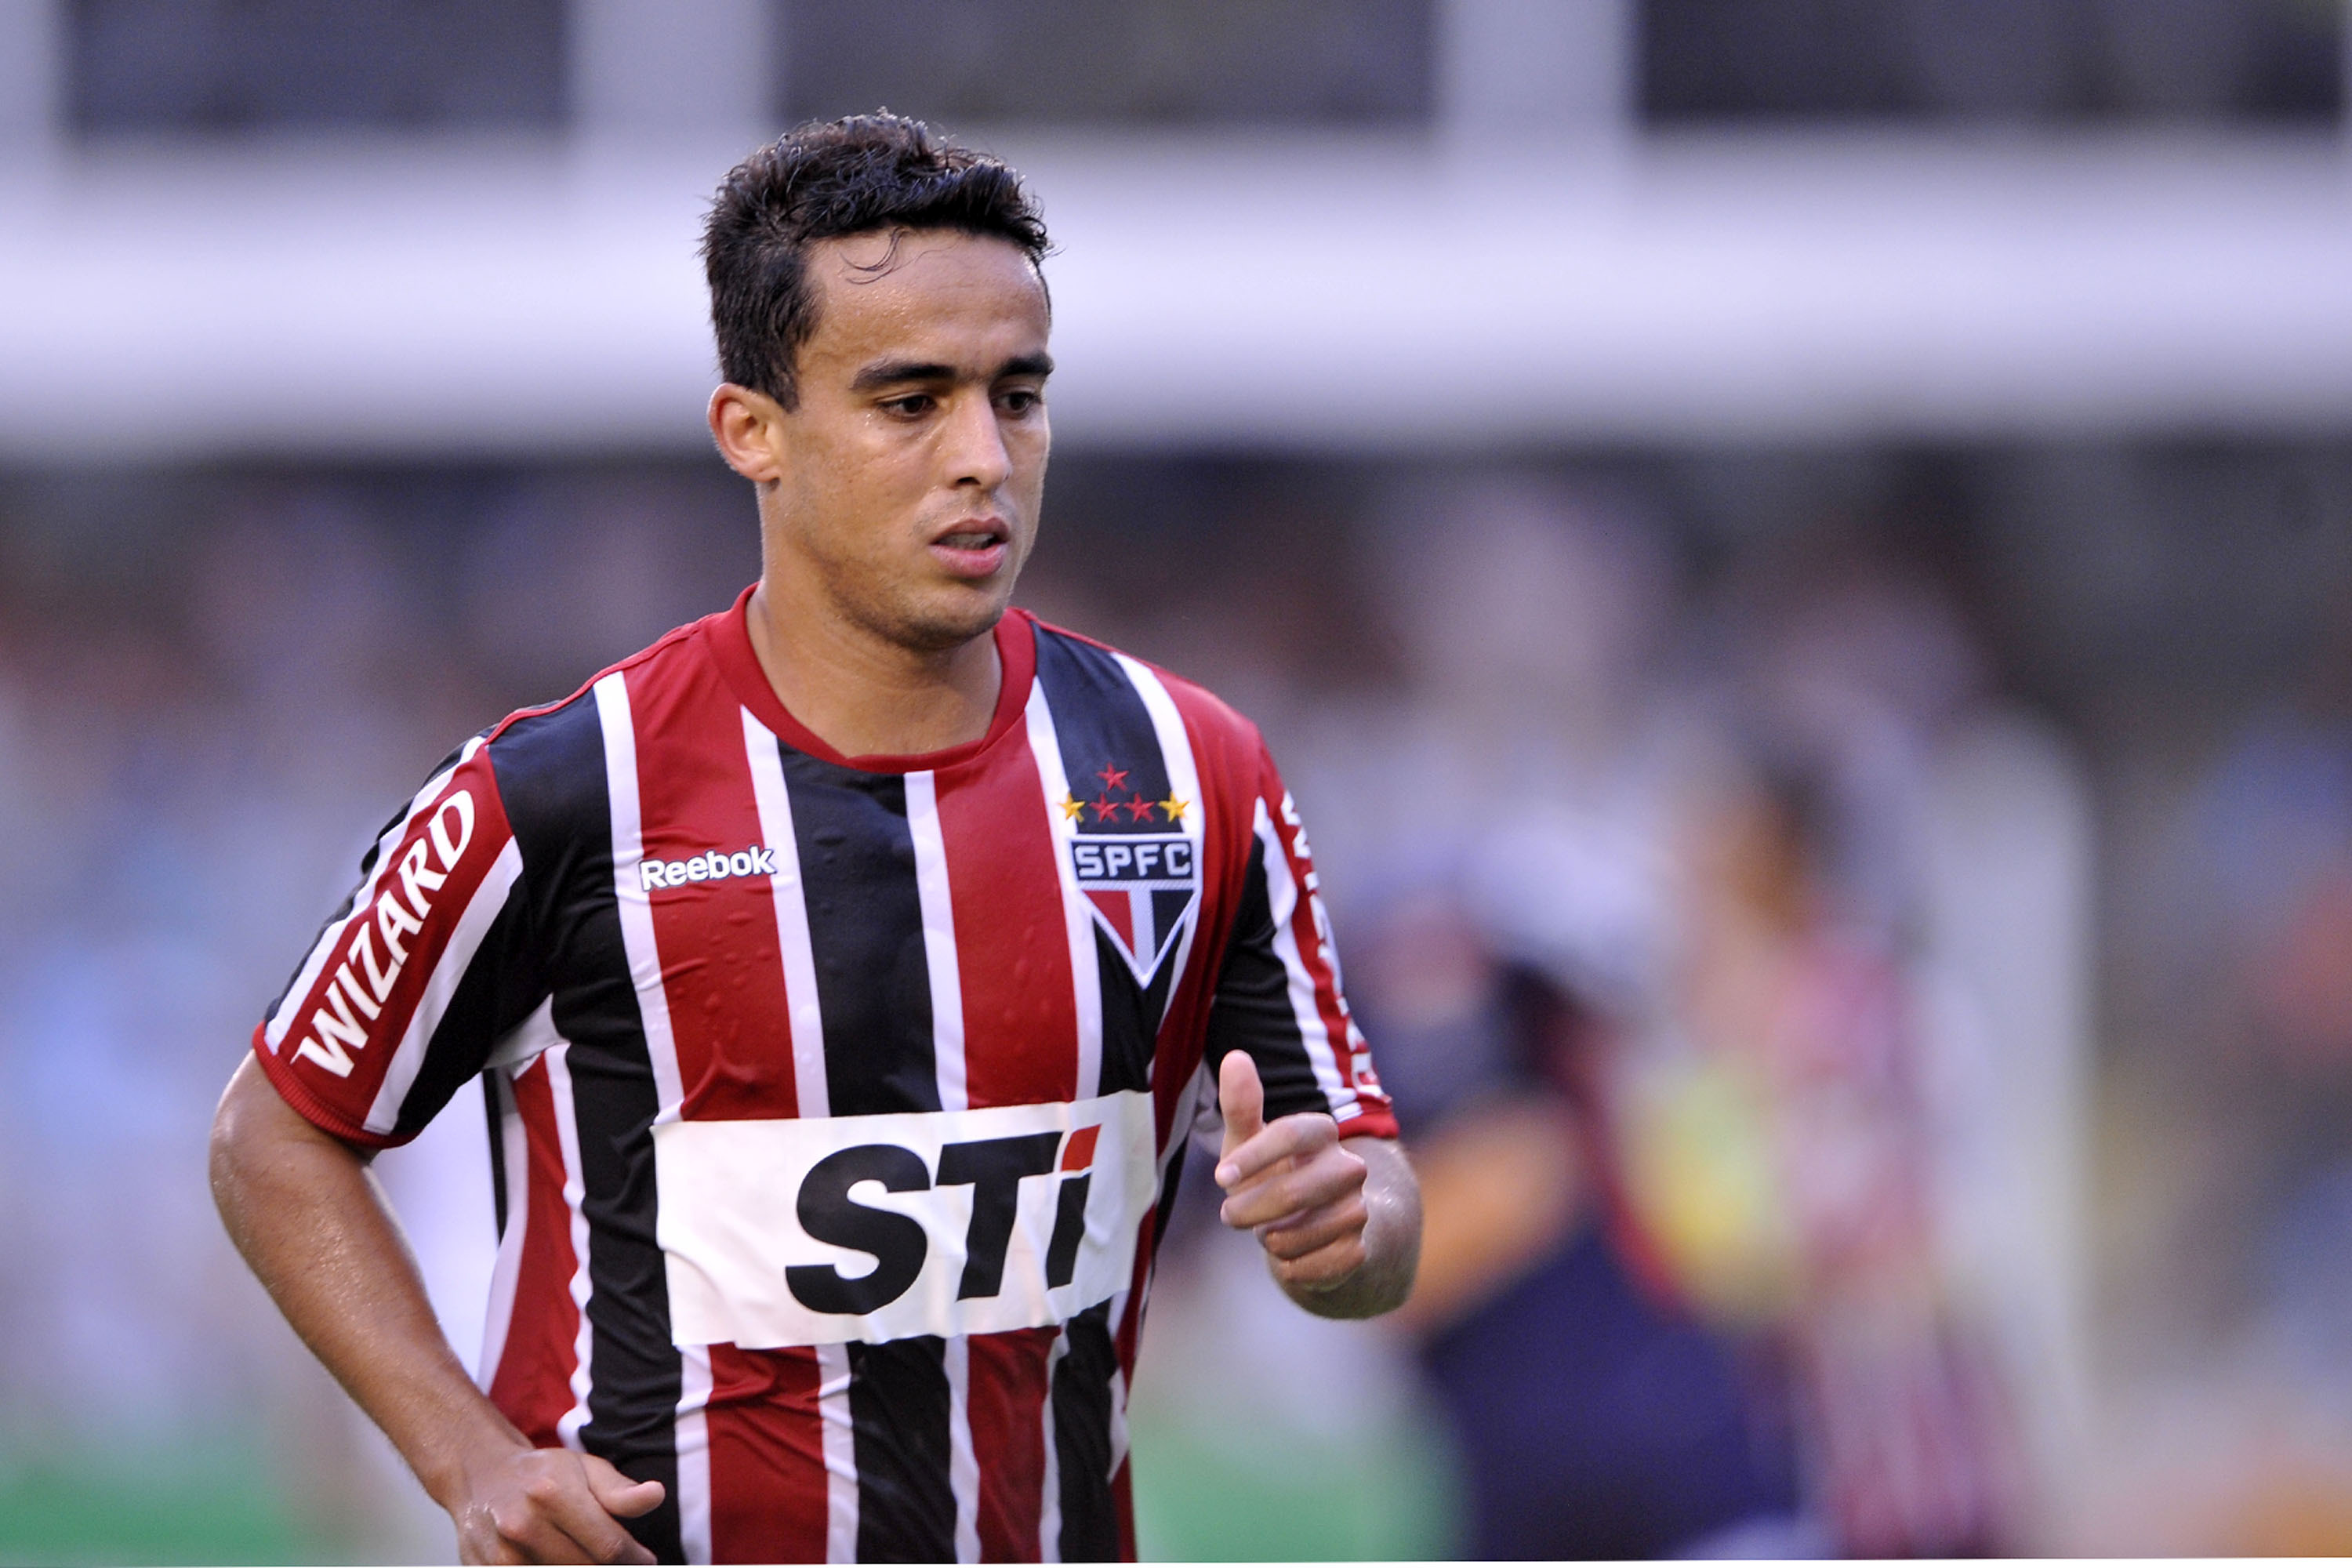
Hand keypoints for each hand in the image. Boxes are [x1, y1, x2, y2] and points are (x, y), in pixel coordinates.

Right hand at [450, 1445, 663, 1564]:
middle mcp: (522, 1527)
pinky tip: (562, 1559)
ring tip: (590, 1555)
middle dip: (611, 1567)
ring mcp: (501, 1556)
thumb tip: (655, 1495)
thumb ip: (619, 1490)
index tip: (646, 1559)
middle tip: (621, 1559)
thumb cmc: (543, 1473)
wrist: (482, 1476)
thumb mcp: (585, 1469)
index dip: (634, 1558)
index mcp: (552, 1494)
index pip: (608, 1546)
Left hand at [1214, 1051, 1370, 1294]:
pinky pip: (1320, 1265)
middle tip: (1230, 1215)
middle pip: (1296, 1191)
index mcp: (1321, 1132)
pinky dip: (1293, 1267)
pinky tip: (1289, 1257)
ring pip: (1304, 1233)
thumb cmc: (1273, 1175)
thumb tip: (1235, 1057)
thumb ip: (1241, 1105)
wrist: (1319, 1228)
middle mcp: (1349, 1166)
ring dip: (1272, 1239)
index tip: (1220, 1179)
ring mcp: (1359, 1208)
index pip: (1290, 1134)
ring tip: (1268, 1232)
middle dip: (1252, 1209)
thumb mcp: (1249, 1143)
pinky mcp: (1360, 1248)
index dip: (1253, 1158)